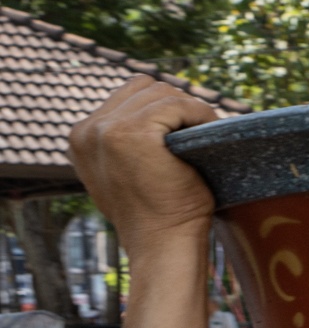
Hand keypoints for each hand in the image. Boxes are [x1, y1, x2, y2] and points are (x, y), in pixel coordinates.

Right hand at [69, 78, 220, 247]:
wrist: (163, 241)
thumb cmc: (158, 210)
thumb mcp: (128, 171)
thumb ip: (126, 140)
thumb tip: (156, 108)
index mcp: (82, 136)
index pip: (130, 93)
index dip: (164, 107)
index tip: (183, 132)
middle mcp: (88, 130)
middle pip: (146, 87)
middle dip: (177, 106)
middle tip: (197, 134)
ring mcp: (106, 130)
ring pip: (163, 92)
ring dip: (190, 111)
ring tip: (200, 138)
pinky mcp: (132, 133)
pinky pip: (178, 104)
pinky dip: (199, 115)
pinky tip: (206, 136)